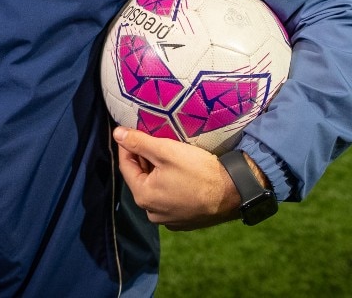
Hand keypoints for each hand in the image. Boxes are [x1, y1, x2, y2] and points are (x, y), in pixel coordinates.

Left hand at [113, 126, 240, 230]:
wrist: (235, 192)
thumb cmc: (199, 171)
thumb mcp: (166, 151)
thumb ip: (139, 142)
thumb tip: (116, 134)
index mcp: (143, 196)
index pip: (126, 165)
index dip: (127, 145)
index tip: (131, 131)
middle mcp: (152, 213)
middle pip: (140, 178)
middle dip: (143, 159)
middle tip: (153, 140)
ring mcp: (169, 220)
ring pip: (155, 189)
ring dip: (157, 172)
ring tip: (166, 155)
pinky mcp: (184, 221)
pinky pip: (169, 199)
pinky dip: (170, 186)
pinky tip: (180, 174)